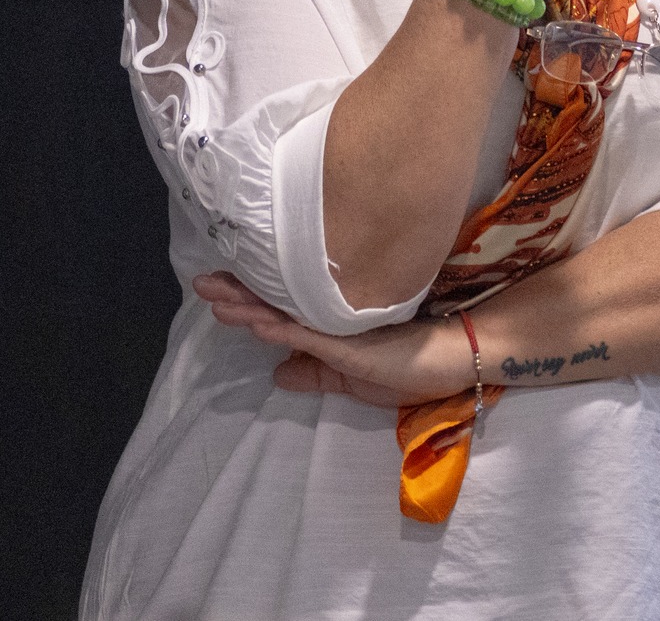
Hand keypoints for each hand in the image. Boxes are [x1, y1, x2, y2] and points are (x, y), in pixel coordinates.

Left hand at [192, 272, 473, 406]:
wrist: (456, 358)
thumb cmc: (412, 368)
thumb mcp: (354, 381)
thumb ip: (317, 374)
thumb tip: (276, 372)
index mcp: (330, 328)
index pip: (282, 313)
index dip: (250, 300)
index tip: (219, 290)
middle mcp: (331, 318)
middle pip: (277, 304)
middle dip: (238, 292)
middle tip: (203, 279)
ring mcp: (339, 326)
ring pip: (284, 313)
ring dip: (246, 303)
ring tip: (213, 292)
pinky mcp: (349, 342)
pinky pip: (306, 333)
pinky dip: (277, 326)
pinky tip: (252, 319)